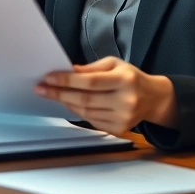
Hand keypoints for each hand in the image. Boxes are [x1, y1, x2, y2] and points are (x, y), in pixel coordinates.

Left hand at [35, 56, 177, 135]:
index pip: (90, 82)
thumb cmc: (131, 78)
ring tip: (52, 94)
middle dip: (59, 93)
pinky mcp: (119, 129)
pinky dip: (77, 112)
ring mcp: (123, 117)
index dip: (67, 80)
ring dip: (66, 103)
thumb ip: (91, 69)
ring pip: (85, 112)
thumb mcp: (114, 64)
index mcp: (125, 80)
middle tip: (41, 88)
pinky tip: (69, 103)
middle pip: (85, 99)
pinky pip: (91, 120)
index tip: (49, 78)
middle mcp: (125, 100)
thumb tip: (68, 71)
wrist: (153, 98)